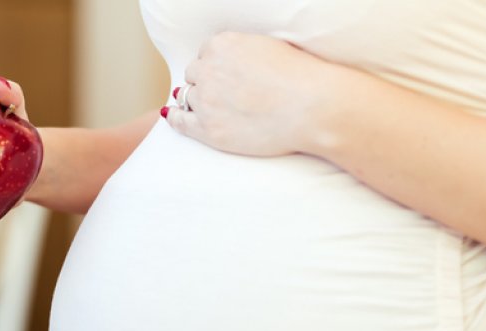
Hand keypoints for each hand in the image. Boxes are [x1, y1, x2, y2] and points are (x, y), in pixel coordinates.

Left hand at [164, 32, 338, 156]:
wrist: (312, 107)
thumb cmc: (300, 76)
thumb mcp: (267, 47)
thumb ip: (243, 52)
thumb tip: (233, 61)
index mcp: (222, 45)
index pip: (206, 53)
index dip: (215, 65)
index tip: (224, 75)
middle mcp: (208, 70)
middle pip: (194, 74)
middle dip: (205, 81)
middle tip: (221, 92)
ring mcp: (206, 101)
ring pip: (187, 96)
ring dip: (195, 100)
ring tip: (206, 106)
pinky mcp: (209, 129)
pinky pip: (180, 122)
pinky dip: (176, 118)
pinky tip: (174, 117)